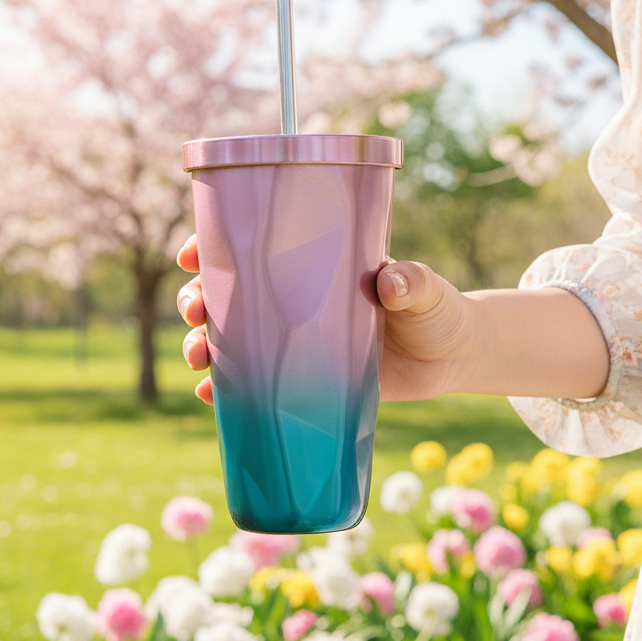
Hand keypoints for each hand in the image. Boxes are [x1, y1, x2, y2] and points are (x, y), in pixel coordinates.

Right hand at [175, 234, 470, 404]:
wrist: (452, 358)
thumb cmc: (437, 310)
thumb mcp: (426, 290)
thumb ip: (413, 282)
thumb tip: (393, 280)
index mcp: (314, 263)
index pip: (253, 245)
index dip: (212, 247)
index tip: (190, 255)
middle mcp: (295, 299)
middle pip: (228, 293)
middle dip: (198, 300)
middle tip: (194, 312)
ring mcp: (295, 341)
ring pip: (232, 338)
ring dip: (203, 344)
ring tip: (198, 356)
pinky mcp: (304, 379)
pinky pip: (253, 383)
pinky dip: (226, 389)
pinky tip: (209, 395)